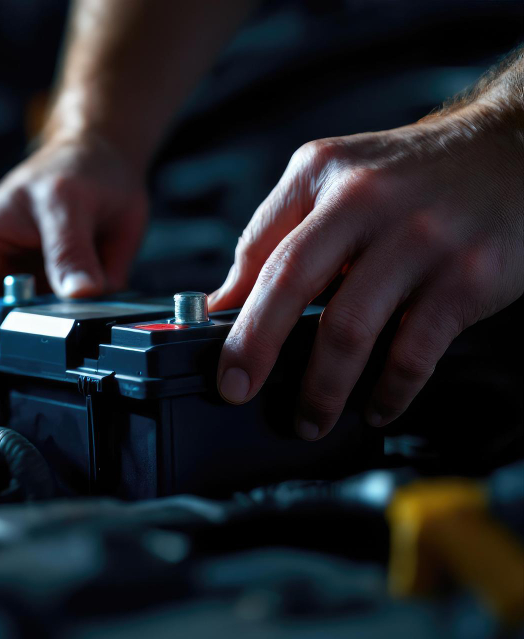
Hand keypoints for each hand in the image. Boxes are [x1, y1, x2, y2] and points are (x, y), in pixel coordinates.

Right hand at [0, 133, 147, 337]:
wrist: (109, 159)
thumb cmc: (71, 167)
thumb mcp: (66, 201)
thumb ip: (69, 249)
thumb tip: (79, 293)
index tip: (5, 352)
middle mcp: (1, 274)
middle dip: (21, 341)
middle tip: (53, 344)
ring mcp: (35, 289)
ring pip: (40, 332)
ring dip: (61, 336)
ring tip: (81, 325)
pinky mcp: (68, 296)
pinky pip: (77, 324)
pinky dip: (89, 326)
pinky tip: (101, 315)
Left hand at [208, 103, 523, 439]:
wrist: (514, 149)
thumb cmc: (414, 175)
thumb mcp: (338, 178)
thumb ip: (282, 233)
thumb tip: (226, 303)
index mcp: (322, 173)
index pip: (258, 248)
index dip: (228, 307)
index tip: (213, 351)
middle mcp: (365, 198)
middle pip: (290, 281)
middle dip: (254, 346)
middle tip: (235, 390)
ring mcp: (420, 238)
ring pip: (348, 328)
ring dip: (321, 388)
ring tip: (308, 419)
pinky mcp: (467, 276)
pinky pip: (413, 351)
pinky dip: (388, 391)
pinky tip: (375, 407)